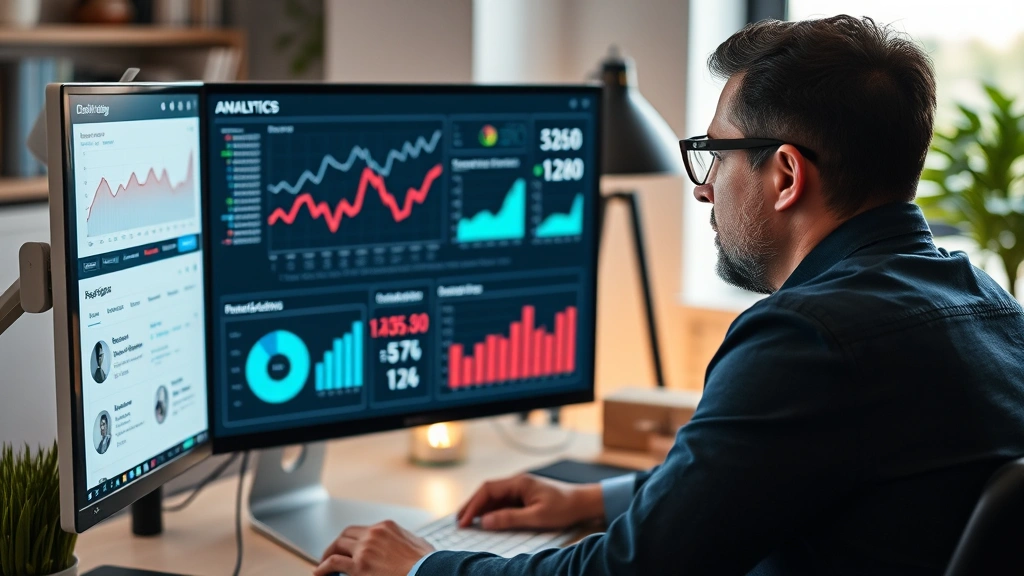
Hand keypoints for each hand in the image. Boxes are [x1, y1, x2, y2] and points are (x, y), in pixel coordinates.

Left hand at [315, 520, 433, 575]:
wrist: (428, 571)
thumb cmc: (426, 562)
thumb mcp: (418, 543)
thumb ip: (405, 540)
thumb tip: (403, 544)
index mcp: (386, 527)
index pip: (363, 530)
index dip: (353, 539)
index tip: (350, 546)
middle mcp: (373, 534)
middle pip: (346, 535)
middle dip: (338, 544)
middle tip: (333, 553)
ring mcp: (365, 550)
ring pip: (338, 546)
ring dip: (328, 554)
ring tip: (323, 563)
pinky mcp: (359, 566)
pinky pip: (334, 563)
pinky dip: (324, 567)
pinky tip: (320, 572)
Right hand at [457, 473, 603, 530]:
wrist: (584, 503)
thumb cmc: (564, 507)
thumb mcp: (537, 516)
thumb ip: (510, 518)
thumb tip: (485, 522)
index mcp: (519, 482)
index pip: (487, 490)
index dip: (473, 505)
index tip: (464, 521)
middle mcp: (517, 483)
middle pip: (487, 492)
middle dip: (472, 506)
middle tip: (459, 521)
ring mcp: (521, 489)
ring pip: (494, 497)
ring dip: (480, 509)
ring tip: (468, 522)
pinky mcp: (525, 497)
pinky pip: (503, 502)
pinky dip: (492, 511)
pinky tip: (487, 521)